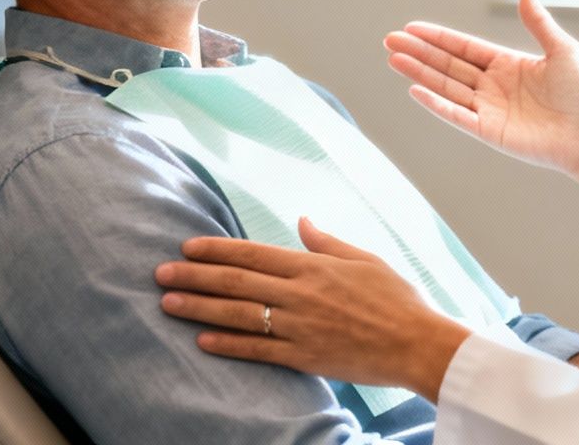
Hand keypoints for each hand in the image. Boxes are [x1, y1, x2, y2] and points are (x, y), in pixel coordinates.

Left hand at [156, 218, 470, 403]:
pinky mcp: (304, 357)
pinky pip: (258, 350)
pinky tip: (201, 339)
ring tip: (168, 302)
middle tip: (160, 272)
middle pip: (236, 281)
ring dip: (199, 306)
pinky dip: (227, 344)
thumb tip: (302, 221)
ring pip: (239, 313)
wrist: (419, 343)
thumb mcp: (364, 258)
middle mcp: (300, 293)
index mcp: (313, 265)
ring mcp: (300, 326)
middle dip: (194, 275)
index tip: (187, 245)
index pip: (253, 252)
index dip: (216, 248)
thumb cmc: (397, 299)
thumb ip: (326, 242)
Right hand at [384, 0, 578, 177]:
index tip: (412, 29)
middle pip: (447, 65)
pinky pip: (456, 115)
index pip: (463, 47)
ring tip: (393, 59)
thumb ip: (538, 22)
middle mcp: (492, 86)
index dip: (437, 38)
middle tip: (390, 40)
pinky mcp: (489, 131)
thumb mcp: (563, 49)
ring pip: (445, 86)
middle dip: (418, 52)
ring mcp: (488, 109)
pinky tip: (415, 90)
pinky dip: (435, 103)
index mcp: (507, 65)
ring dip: (419, 73)